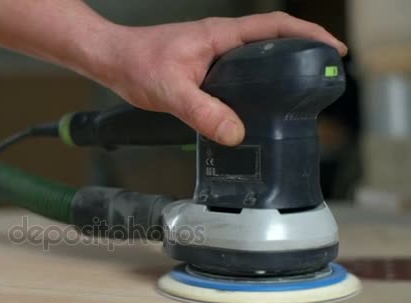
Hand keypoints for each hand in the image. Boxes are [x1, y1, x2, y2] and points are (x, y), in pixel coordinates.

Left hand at [100, 12, 346, 145]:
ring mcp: (213, 50)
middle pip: (273, 36)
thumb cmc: (136, 64)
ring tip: (301, 83)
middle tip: (325, 69)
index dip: (308, 33)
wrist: (112, 59)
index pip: (274, 26)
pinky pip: (240, 66)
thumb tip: (235, 133)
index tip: (332, 48)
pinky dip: (257, 76)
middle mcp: (220, 39)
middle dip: (304, 47)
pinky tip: (258, 96)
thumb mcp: (171, 91)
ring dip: (281, 61)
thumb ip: (202, 112)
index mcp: (219, 36)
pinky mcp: (204, 62)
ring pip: (257, 52)